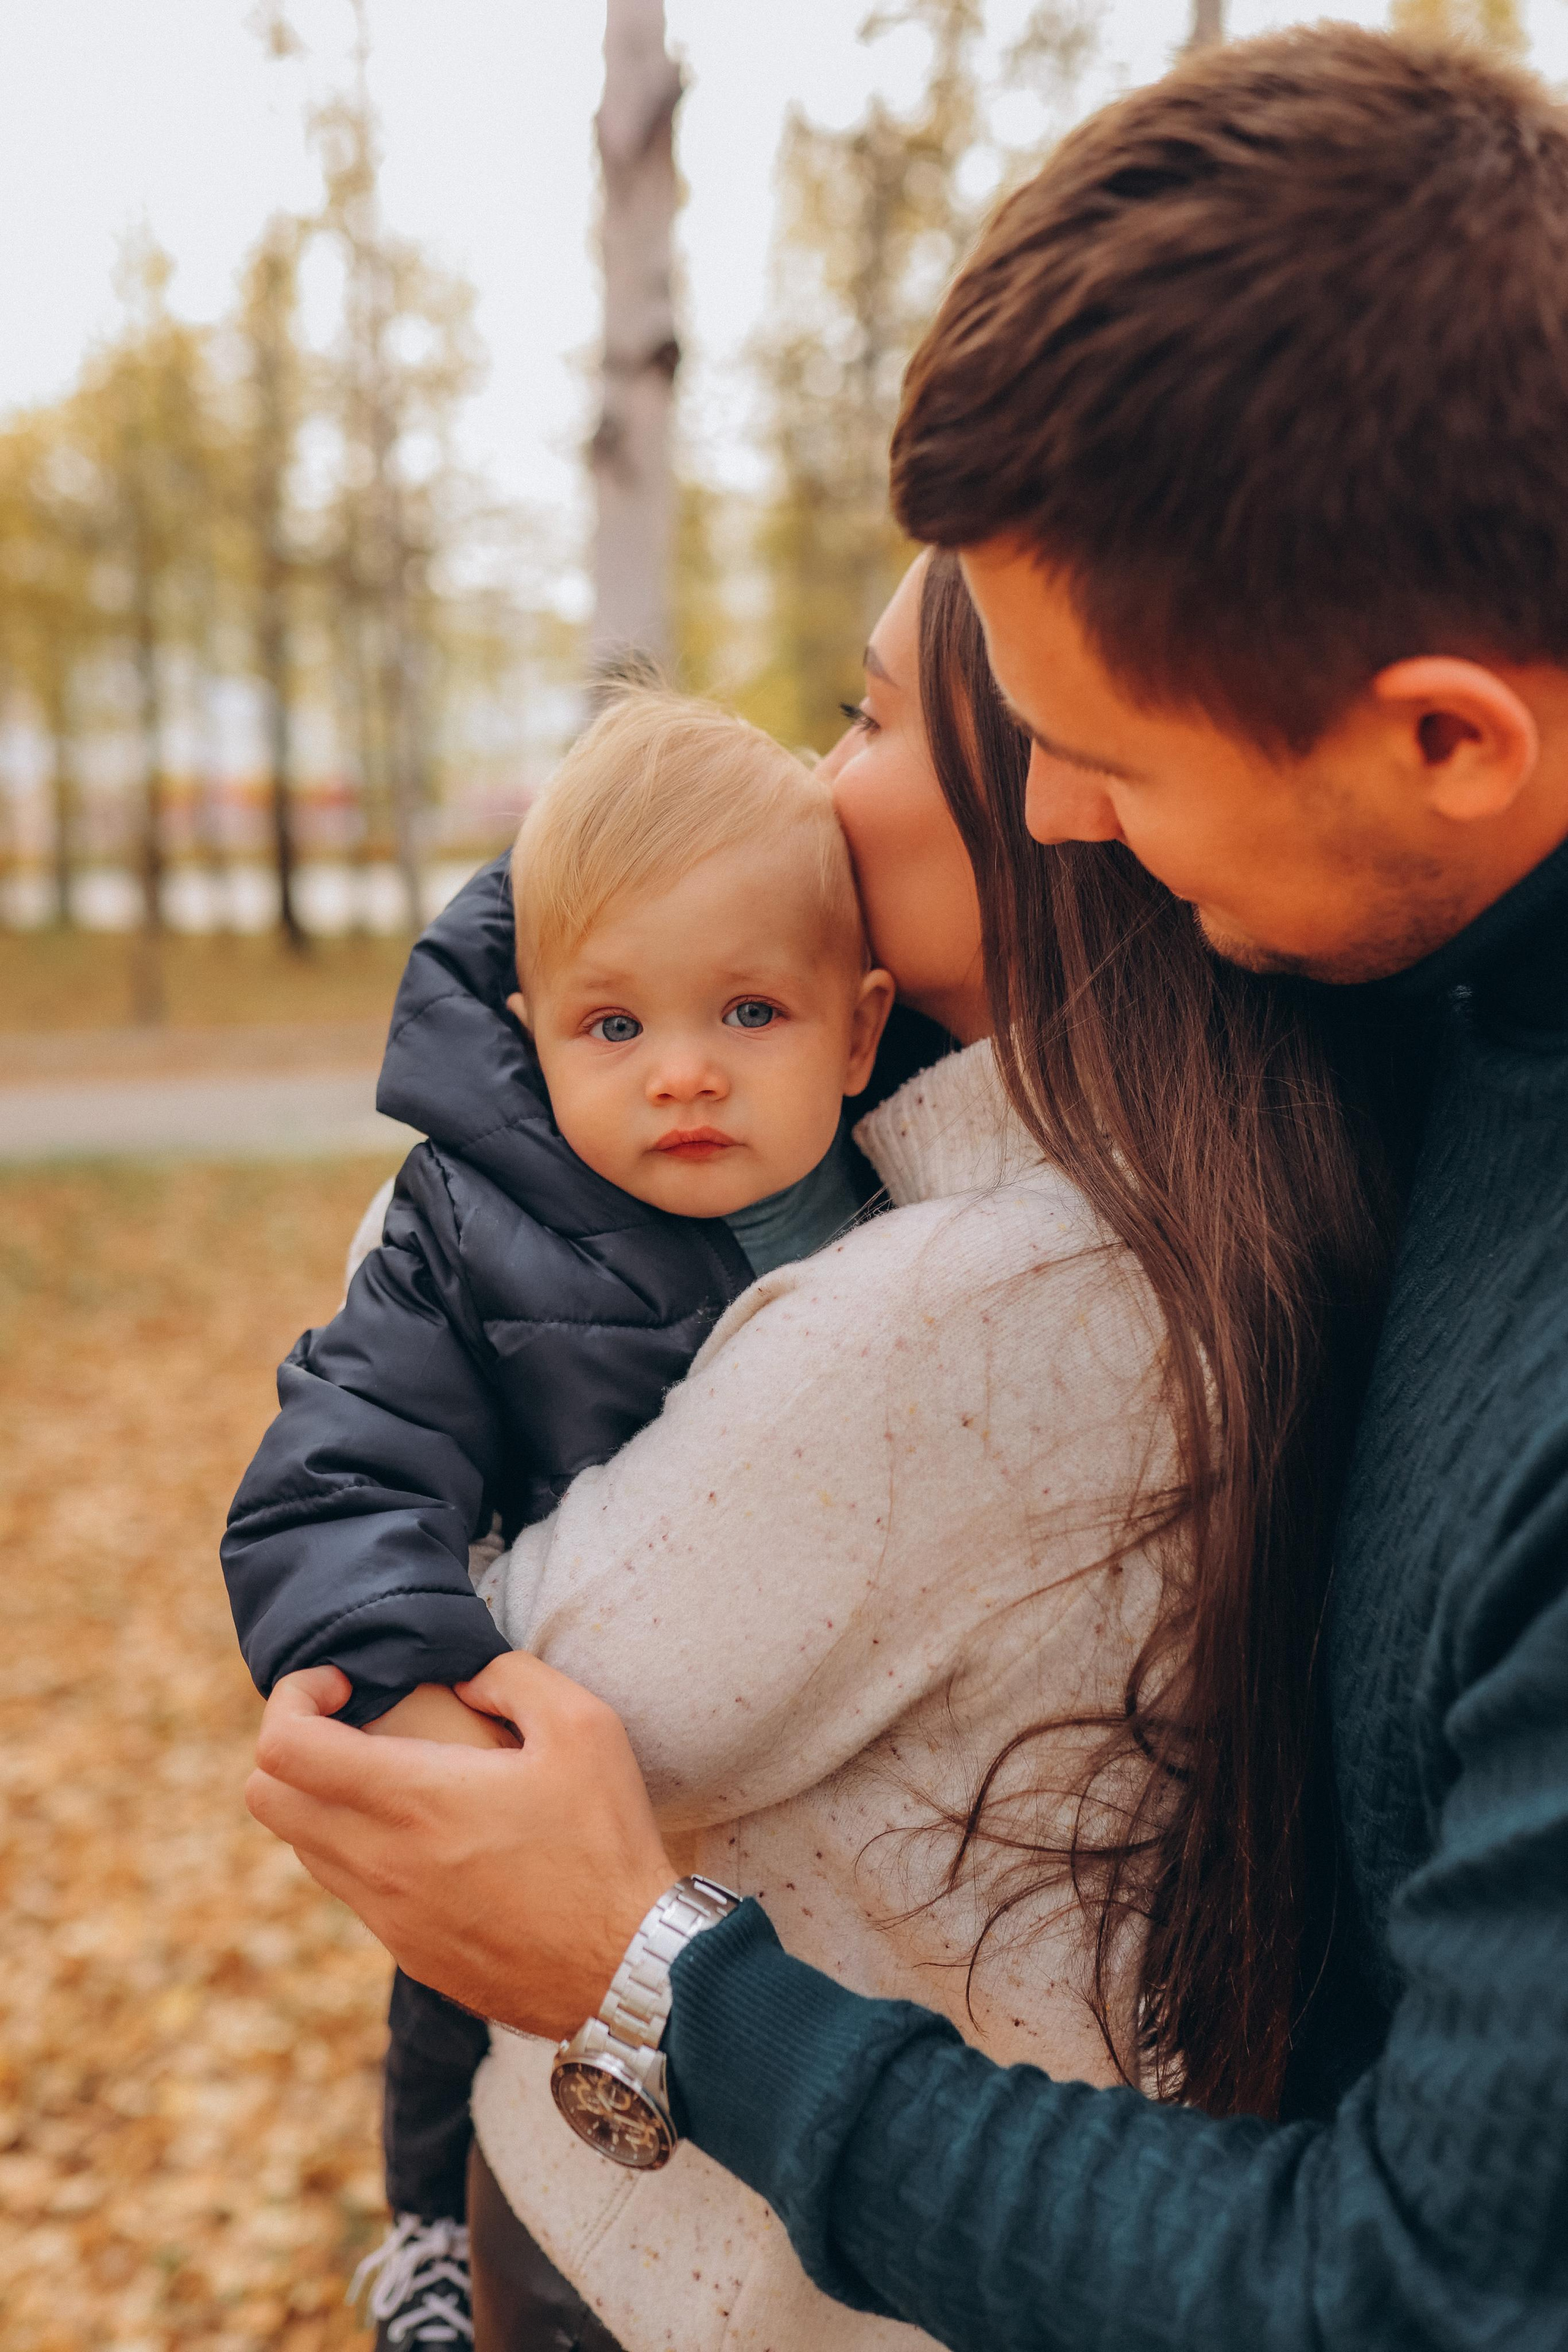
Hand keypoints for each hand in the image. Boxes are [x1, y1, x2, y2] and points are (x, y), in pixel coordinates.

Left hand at [244, 1656, 675, 2038]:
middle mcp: (380, 1862)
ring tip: (394, 1778)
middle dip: (291, 1746)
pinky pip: (349, 1889)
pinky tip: (430, 1836)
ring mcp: (388, 1916)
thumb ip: (512, 1678)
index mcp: (413, 1800)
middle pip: (265, 1799)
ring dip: (324, 1800)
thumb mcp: (584, 1727)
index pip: (282, 1748)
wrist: (628, 1969)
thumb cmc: (607, 1843)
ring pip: (301, 1847)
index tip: (345, 1686)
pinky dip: (362, 1849)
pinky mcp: (408, 1952)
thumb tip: (462, 1673)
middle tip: (353, 1725)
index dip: (293, 1698)